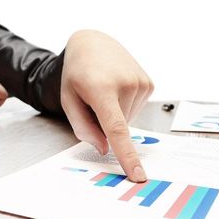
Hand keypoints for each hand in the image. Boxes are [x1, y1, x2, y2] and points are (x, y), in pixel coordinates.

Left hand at [61, 30, 153, 181]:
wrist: (93, 43)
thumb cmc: (78, 72)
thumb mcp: (69, 99)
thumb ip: (83, 127)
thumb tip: (104, 149)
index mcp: (102, 88)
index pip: (117, 129)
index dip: (127, 155)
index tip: (138, 175)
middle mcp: (126, 84)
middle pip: (118, 126)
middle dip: (105, 122)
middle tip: (94, 99)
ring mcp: (141, 82)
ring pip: (128, 119)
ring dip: (116, 113)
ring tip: (106, 90)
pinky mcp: (149, 84)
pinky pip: (136, 109)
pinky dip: (125, 106)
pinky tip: (118, 88)